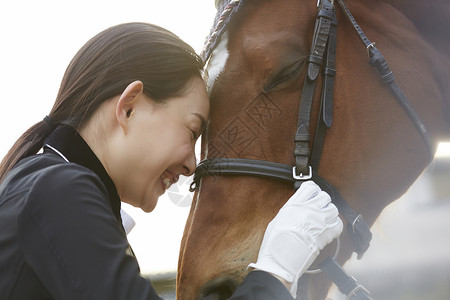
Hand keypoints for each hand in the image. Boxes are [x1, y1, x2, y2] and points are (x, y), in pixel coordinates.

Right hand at [248, 181, 342, 296]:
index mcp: (294, 204)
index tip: (313, 195)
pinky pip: (338, 224)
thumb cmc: (275, 242)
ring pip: (333, 209)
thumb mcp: (278, 218)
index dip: (313, 191)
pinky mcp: (326, 233)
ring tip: (324, 220)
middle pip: (325, 196)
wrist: (281, 259)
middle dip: (323, 202)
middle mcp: (308, 209)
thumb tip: (297, 207)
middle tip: (319, 209)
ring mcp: (319, 220)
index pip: (310, 187)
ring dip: (330, 214)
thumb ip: (291, 210)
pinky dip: (335, 226)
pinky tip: (329, 230)